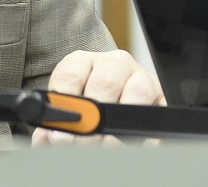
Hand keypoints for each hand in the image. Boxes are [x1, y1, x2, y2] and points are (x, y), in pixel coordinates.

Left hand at [31, 49, 164, 145]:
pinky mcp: (161, 98)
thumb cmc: (86, 103)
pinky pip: (157, 114)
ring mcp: (140, 78)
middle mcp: (114, 63)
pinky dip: (144, 135)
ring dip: (120, 124)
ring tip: (105, 146)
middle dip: (92, 119)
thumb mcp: (67, 107)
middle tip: (82, 143)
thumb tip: (46, 136)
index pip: (71, 74)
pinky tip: (128, 146)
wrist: (118, 101)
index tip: (59, 130)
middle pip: (104, 82)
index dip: (64, 104)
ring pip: (136, 92)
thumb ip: (52, 122)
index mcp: (84, 61)